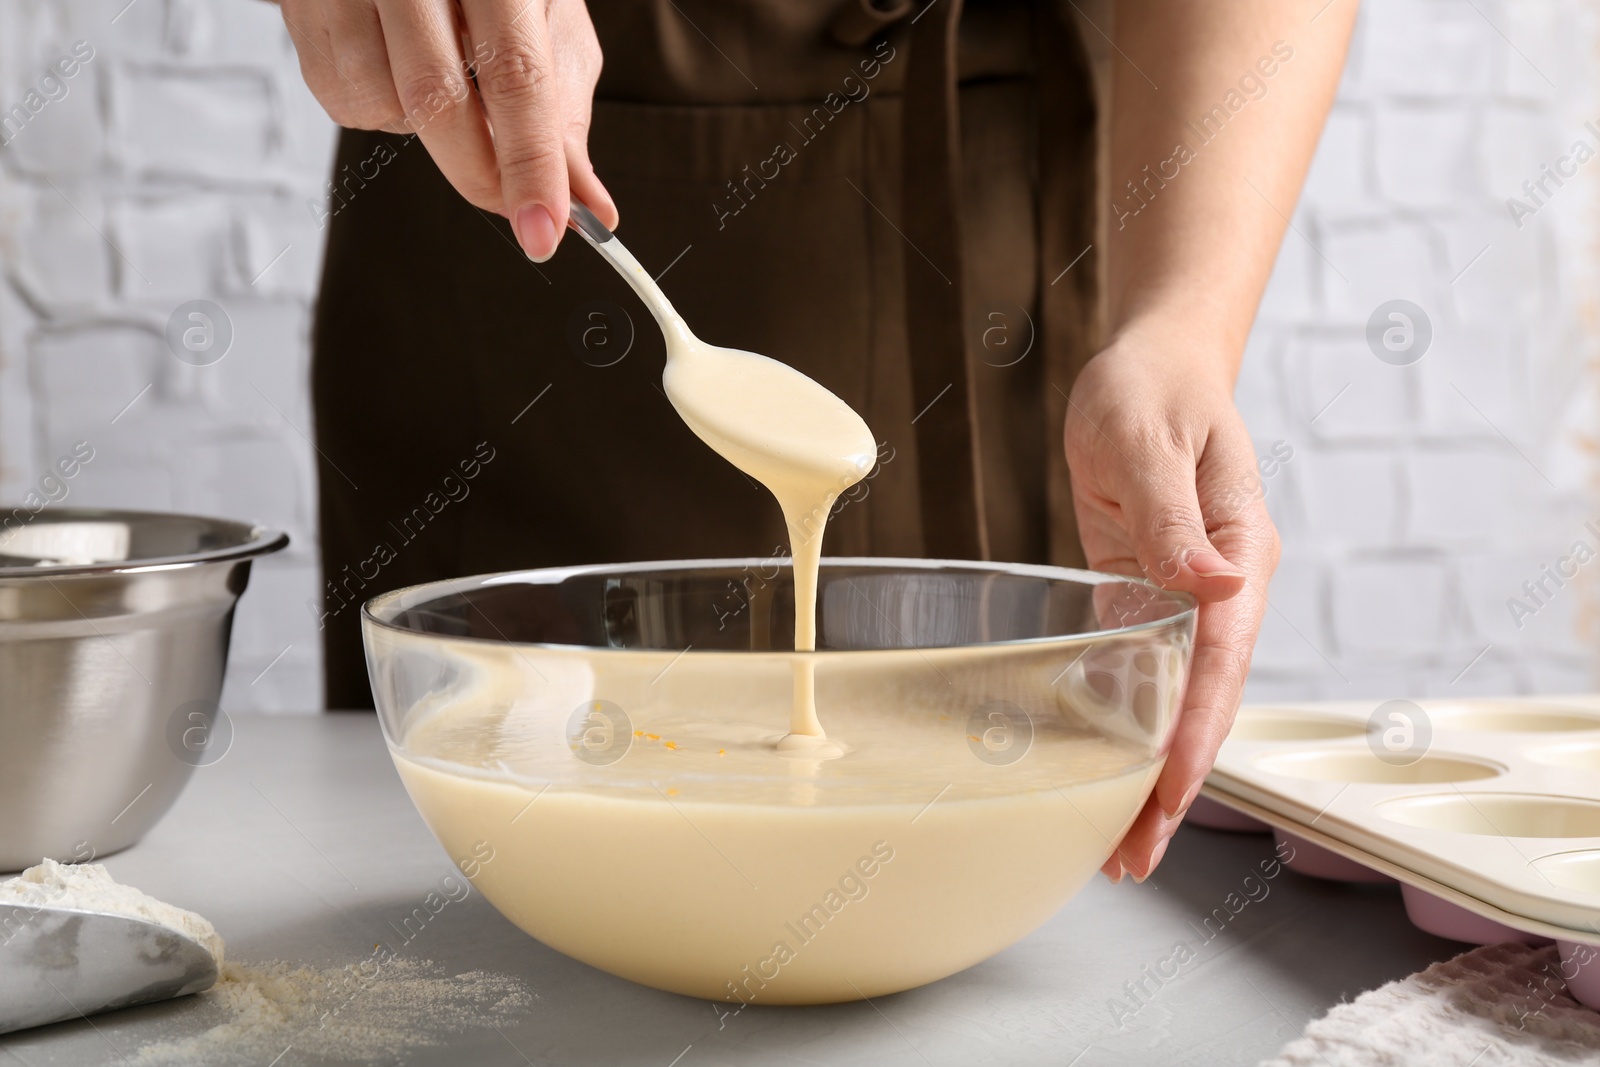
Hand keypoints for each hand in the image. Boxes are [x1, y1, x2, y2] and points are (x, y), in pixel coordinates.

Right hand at [279, 0, 617, 259]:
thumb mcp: (545, 20)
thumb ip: (564, 113)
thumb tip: (591, 207)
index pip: (515, 75)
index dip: (530, 163)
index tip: (543, 233)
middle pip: (437, 99)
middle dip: (480, 174)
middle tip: (518, 210)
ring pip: (383, 105)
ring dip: (425, 132)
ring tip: (446, 79)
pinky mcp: (300, 4)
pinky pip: (341, 98)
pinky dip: (380, 109)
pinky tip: (398, 66)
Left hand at [1064, 327, 1279, 882]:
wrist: (1152, 363)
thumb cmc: (1152, 389)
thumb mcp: (1151, 441)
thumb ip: (1176, 516)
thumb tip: (1219, 584)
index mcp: (1240, 552)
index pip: (1221, 660)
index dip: (1195, 733)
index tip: (1170, 795)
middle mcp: (1221, 587)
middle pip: (1203, 701)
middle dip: (1172, 783)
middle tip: (1132, 857)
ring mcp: (1187, 595)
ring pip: (1175, 700)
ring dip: (1150, 770)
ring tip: (1117, 844)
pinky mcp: (1148, 592)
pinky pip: (1144, 671)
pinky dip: (1128, 726)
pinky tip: (1101, 772)